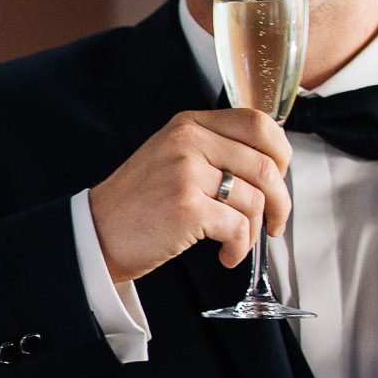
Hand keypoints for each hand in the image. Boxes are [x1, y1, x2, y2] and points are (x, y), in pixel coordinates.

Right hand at [84, 108, 292, 281]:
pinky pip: (238, 227)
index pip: (258, 123)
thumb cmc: (136, 204)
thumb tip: (269, 165)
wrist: (96, 234)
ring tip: (238, 243)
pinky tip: (226, 255)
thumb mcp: (171, 158)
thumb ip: (213, 150)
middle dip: (280, 201)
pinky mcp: (187, 208)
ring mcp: (186, 173)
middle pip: (266, 164)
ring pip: (255, 199)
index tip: (279, 178)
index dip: (281, 153)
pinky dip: (239, 247)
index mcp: (188, 124)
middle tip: (274, 221)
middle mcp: (188, 141)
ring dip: (254, 231)